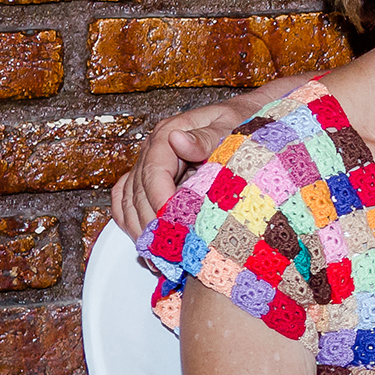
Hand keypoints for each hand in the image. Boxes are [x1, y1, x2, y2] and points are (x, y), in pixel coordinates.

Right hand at [109, 100, 249, 237]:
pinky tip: (145, 243)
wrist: (247, 118)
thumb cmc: (241, 122)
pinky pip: (127, 201)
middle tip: (166, 249)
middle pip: (138, 191)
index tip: (171, 223)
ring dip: (139, 229)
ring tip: (156, 256)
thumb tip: (177, 140)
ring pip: (129, 200)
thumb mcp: (229, 126)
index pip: (153, 172)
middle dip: (150, 223)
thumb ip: (205, 137)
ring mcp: (150, 165)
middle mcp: (153, 150)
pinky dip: (131, 222)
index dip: (159, 201)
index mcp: (168, 134)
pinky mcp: (151, 179)